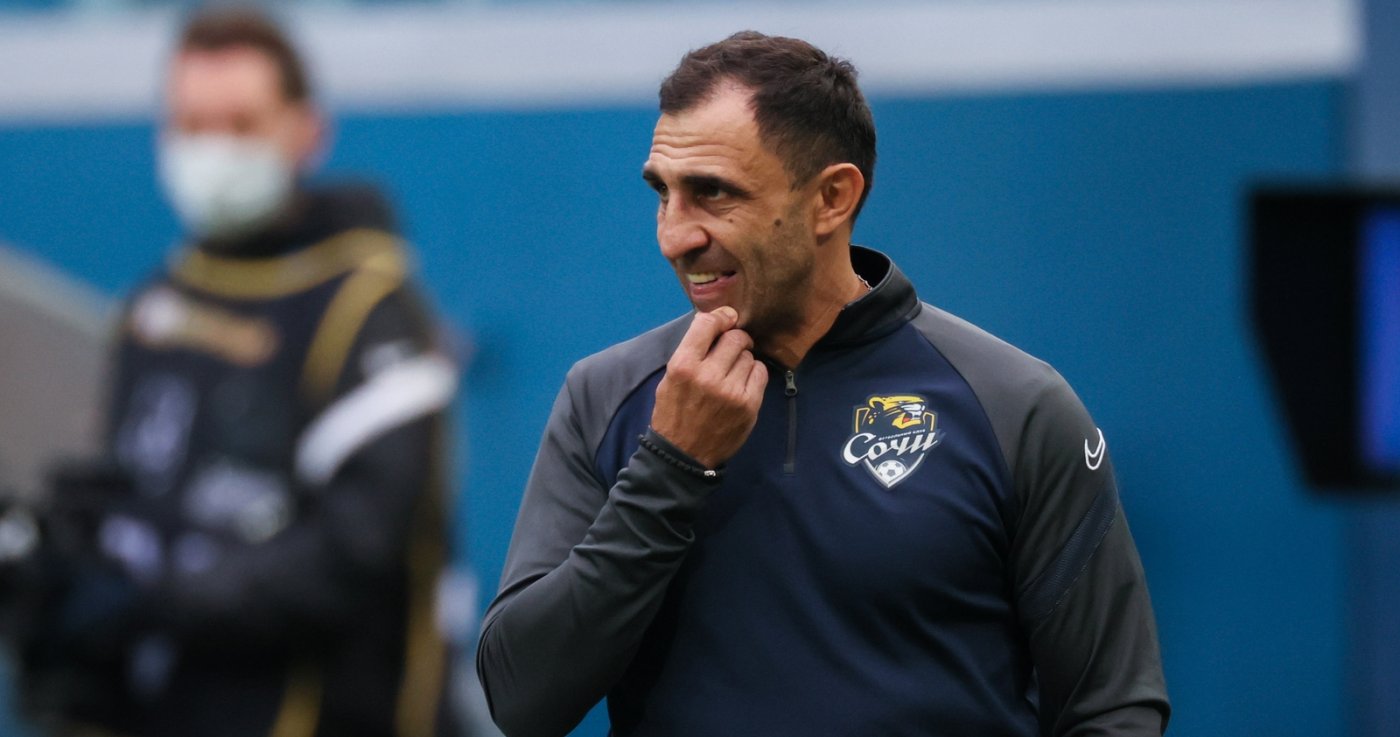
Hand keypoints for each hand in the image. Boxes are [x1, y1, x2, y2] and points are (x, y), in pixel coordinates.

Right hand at [651, 307, 768, 467]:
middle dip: (735, 339)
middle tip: (731, 349)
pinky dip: (753, 374)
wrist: (683, 456)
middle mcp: (707, 375)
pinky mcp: (748, 405)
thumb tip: (715, 323)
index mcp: (683, 366)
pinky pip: (760, 372)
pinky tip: (742, 384)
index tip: (727, 318)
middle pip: (735, 337)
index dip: (721, 316)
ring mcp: (730, 391)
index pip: (707, 324)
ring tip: (732, 374)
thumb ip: (691, 352)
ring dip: (743, 359)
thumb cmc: (674, 413)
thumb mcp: (670, 379)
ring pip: (749, 355)